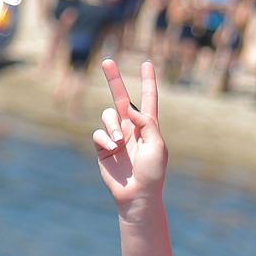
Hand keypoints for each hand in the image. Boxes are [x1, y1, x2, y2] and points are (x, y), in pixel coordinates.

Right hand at [93, 59, 167, 212]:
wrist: (137, 194)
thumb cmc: (152, 172)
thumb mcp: (157, 145)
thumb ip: (146, 123)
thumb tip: (129, 108)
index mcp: (149, 126)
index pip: (148, 99)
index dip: (148, 81)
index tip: (147, 63)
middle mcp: (131, 127)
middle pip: (120, 97)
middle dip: (114, 79)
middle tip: (107, 61)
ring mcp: (116, 136)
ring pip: (107, 115)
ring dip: (112, 125)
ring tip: (120, 141)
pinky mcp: (103, 147)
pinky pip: (98, 133)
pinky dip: (104, 138)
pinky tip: (113, 149)